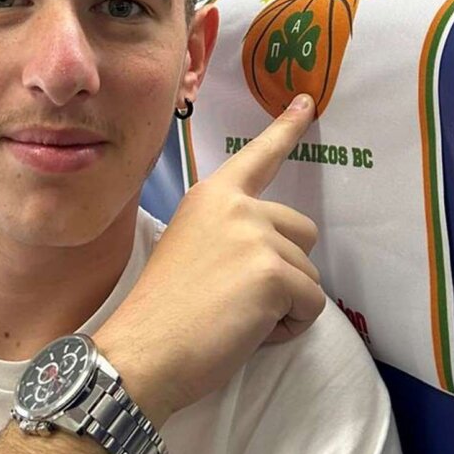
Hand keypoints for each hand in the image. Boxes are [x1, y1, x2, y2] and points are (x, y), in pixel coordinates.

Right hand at [96, 95, 323, 422]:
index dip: (286, 129)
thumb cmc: (162, 313)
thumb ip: (227, 235)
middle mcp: (237, 207)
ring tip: (234, 319)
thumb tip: (266, 253)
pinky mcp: (274, 273)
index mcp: (211, 196)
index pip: (258, 156)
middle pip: (302, 233)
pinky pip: (311, 305)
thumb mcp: (189, 249)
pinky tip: (246, 333)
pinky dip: (288, 328)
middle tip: (236, 300)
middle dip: (285, 271)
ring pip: (309, 275)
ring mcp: (256, 236)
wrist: (142, 352)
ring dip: (285, 305)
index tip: (308, 101)